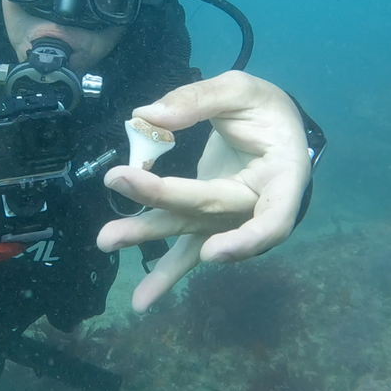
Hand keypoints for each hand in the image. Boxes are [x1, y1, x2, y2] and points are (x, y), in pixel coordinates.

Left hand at [96, 71, 311, 312]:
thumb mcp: (242, 90)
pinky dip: (163, 274)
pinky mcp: (208, 225)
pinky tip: (140, 301)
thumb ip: (199, 100)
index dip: (248, 241)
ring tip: (106, 240)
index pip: (275, 218)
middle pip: (209, 212)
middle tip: (118, 179)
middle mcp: (258, 207)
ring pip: (189, 233)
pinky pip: (186, 250)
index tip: (211, 252)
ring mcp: (230, 221)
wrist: (275, 130)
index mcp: (284, 176)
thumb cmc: (266, 110)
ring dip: (145, 235)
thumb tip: (148, 116)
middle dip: (162, 201)